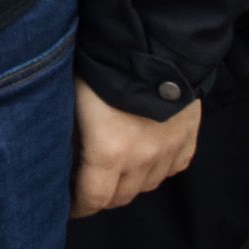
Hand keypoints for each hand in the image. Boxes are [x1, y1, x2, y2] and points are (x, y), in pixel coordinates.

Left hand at [70, 77, 200, 217]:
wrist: (152, 41)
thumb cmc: (101, 66)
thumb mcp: (71, 99)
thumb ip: (68, 133)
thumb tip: (60, 154)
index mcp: (109, 153)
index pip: (93, 199)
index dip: (78, 207)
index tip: (68, 206)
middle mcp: (143, 159)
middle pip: (121, 197)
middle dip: (102, 197)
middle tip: (88, 186)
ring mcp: (169, 150)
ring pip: (147, 185)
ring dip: (130, 184)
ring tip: (115, 172)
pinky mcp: (188, 138)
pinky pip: (174, 168)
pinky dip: (159, 168)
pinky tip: (147, 158)